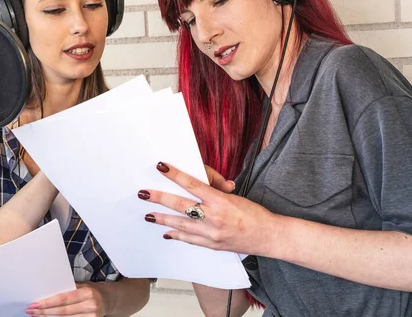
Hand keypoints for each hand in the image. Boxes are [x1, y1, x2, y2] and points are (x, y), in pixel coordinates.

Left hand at [26, 282, 105, 315]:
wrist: (108, 300)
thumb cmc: (91, 291)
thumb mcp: (82, 285)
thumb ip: (68, 289)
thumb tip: (47, 292)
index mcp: (87, 293)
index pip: (64, 299)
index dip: (48, 303)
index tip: (35, 304)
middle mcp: (91, 306)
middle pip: (62, 312)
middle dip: (44, 312)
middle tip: (31, 311)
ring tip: (37, 316)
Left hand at [139, 162, 279, 255]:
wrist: (268, 237)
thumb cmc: (255, 214)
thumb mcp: (235, 197)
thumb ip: (216, 190)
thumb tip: (201, 182)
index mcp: (220, 201)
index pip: (192, 184)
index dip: (175, 175)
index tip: (162, 167)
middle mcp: (213, 218)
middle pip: (180, 205)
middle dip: (159, 199)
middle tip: (143, 193)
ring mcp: (211, 234)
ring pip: (180, 224)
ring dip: (163, 219)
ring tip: (148, 215)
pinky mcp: (212, 245)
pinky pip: (189, 239)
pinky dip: (177, 235)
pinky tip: (167, 233)